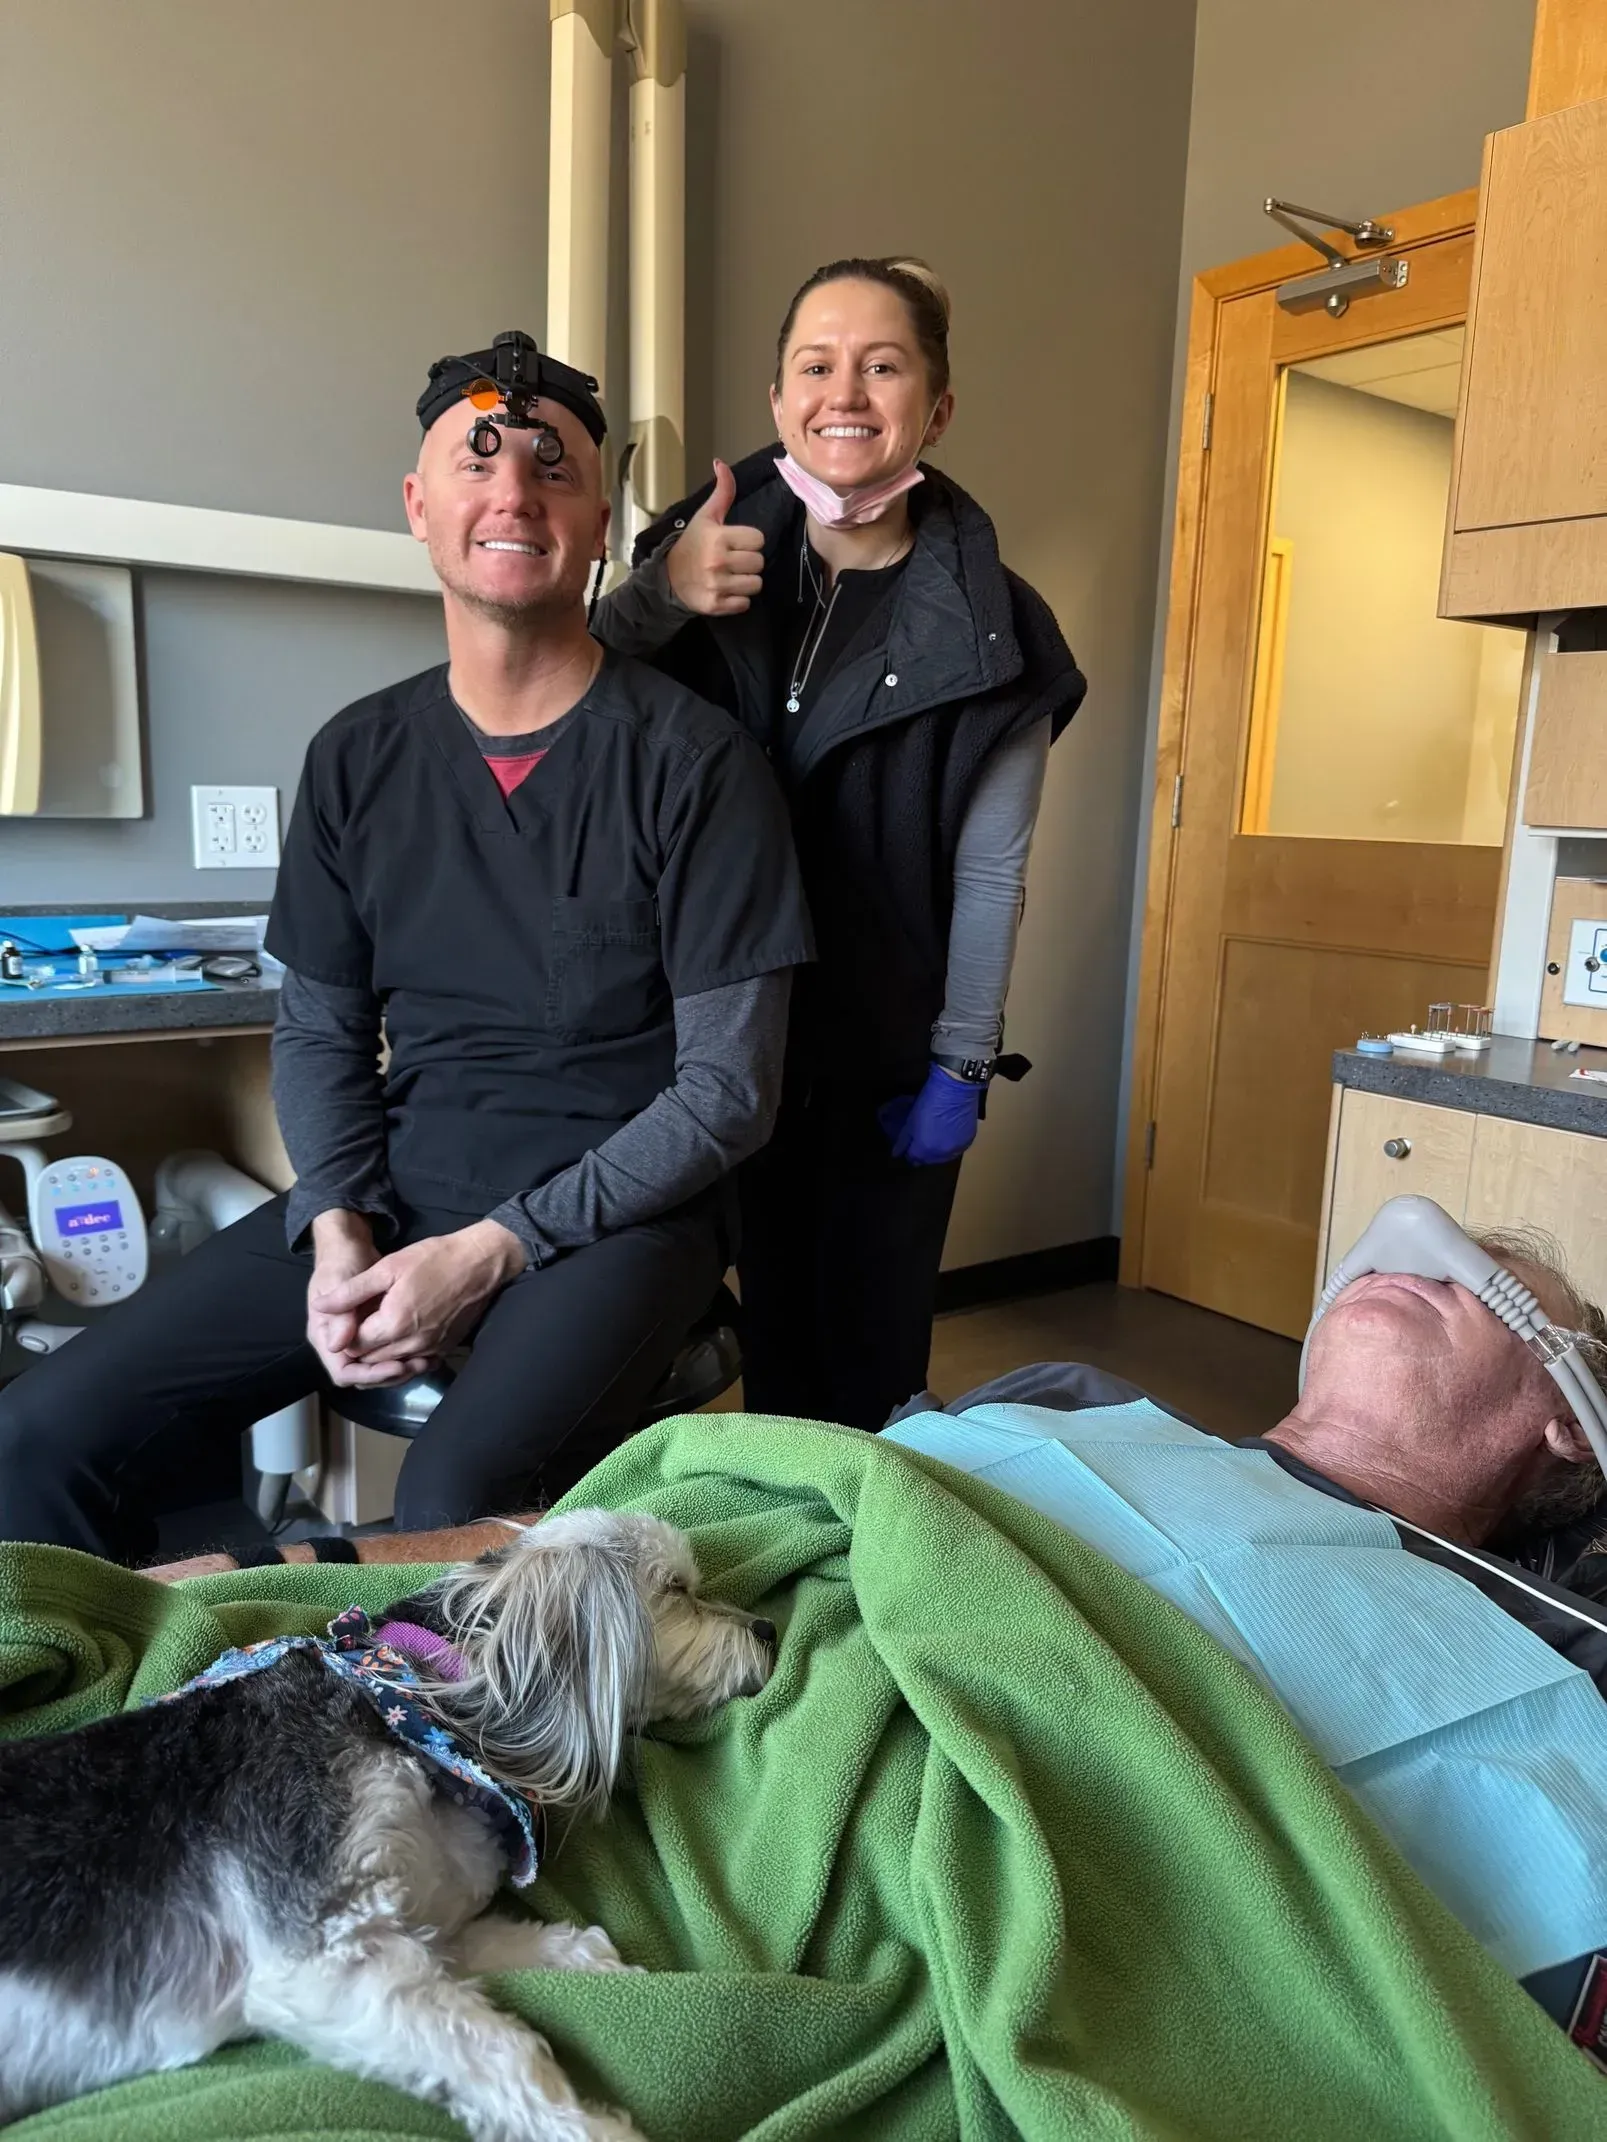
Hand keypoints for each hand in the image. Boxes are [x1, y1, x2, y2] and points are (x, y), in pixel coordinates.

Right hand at [306, 1211, 415, 1388]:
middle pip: (364, 1376)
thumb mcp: (339, 1281)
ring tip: (426, 1362)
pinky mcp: (374, 1335)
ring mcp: (357, 1341)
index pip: (344, 1371)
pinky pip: (388, 1357)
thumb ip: (341, 1311)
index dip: (369, 1374)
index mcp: (324, 1336)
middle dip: (390, 1376)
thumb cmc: (342, 1261)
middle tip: (419, 1366)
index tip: (396, 1367)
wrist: (350, 1247)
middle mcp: (340, 1345)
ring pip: (378, 1370)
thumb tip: (337, 1345)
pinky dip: (406, 1358)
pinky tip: (428, 1355)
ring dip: (402, 1370)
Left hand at [310, 1220, 526, 1383]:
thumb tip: (319, 1307)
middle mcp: (411, 1346)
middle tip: (362, 1322)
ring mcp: (430, 1351)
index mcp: (393, 1325)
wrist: (482, 1263)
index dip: (345, 1334)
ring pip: (393, 1364)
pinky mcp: (445, 1350)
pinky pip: (416, 1362)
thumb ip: (350, 1292)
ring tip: (380, 1327)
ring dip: (381, 1353)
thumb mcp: (387, 1267)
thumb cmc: (434, 1259)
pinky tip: (403, 1333)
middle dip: (360, 1347)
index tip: (350, 1316)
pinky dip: (404, 1354)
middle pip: (371, 1361)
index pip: (353, 1347)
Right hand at [665, 459, 764, 615]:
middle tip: (734, 560)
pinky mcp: (715, 605)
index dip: (750, 541)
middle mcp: (718, 562)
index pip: (758, 539)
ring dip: (747, 581)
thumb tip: (722, 463)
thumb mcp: (705, 516)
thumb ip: (722, 492)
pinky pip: (744, 604)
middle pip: (759, 563)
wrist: (668, 577)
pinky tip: (726, 590)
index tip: (737, 542)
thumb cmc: (692, 544)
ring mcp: (717, 585)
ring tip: (732, 576)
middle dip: (749, 562)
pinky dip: (738, 600)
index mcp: (718, 537)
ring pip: (755, 584)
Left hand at [878, 1065, 982, 1166]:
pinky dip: (951, 1145)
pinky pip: (957, 1149)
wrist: (955, 1089)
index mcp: (925, 1149)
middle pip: (929, 1160)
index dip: (910, 1152)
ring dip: (938, 1151)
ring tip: (935, 1139)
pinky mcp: (969, 1140)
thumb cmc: (929, 1102)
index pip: (913, 1158)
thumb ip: (904, 1140)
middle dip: (924, 1154)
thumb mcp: (911, 1120)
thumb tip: (896, 1153)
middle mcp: (941, 1154)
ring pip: (944, 1156)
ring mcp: (957, 1148)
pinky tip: (948, 1136)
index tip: (910, 1146)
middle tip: (922, 1142)